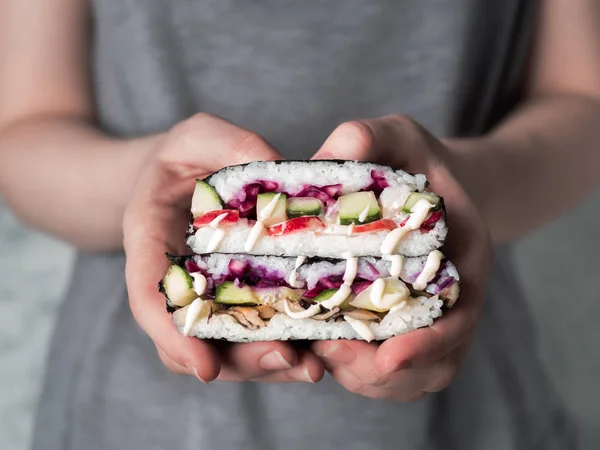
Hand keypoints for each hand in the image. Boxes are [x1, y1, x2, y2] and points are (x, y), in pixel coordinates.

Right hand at [123, 113, 323, 382]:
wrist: (183, 175)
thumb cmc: (184, 154)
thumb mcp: (199, 135)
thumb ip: (229, 144)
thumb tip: (280, 170)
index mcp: (149, 239)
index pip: (150, 295)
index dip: (173, 335)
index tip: (205, 367)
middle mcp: (174, 278)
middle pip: (193, 337)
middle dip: (236, 359)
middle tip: (286, 361)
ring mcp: (205, 294)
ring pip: (223, 345)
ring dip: (265, 362)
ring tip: (310, 366)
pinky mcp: (235, 297)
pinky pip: (251, 330)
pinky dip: (280, 344)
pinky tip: (317, 348)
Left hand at [311, 115, 491, 400]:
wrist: (431, 183)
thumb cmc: (416, 162)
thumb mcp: (397, 136)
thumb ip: (369, 138)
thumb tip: (323, 157)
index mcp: (463, 258)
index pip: (459, 317)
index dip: (428, 344)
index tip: (387, 355)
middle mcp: (452, 298)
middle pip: (432, 364)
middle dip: (381, 371)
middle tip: (329, 353)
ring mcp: (427, 316)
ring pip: (407, 377)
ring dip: (364, 378)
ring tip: (321, 354)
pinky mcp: (399, 324)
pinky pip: (386, 369)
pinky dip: (356, 371)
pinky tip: (322, 348)